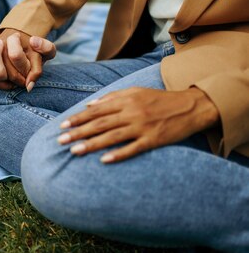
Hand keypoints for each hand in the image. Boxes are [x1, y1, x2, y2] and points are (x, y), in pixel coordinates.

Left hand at [0, 29, 55, 89]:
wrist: (18, 48)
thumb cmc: (32, 50)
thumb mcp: (46, 49)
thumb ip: (47, 48)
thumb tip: (33, 42)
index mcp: (23, 80)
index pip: (17, 70)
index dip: (15, 49)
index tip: (16, 36)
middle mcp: (7, 84)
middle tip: (0, 41)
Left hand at [57, 87, 219, 162]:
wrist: (190, 106)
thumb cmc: (159, 100)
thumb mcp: (135, 92)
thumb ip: (111, 98)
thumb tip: (89, 105)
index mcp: (125, 100)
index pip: (96, 111)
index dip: (78, 118)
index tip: (62, 126)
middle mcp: (131, 112)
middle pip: (100, 124)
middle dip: (78, 132)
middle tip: (61, 141)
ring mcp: (142, 127)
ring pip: (112, 136)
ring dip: (92, 144)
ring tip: (74, 151)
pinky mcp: (154, 140)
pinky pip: (133, 149)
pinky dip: (118, 154)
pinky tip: (104, 160)